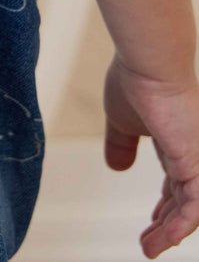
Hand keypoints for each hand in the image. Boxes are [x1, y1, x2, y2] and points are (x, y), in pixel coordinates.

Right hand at [103, 52, 198, 256]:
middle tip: (149, 243)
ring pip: (191, 209)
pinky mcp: (195, 163)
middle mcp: (191, 152)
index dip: (166, 207)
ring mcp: (196, 158)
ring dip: (170, 232)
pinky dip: (181, 226)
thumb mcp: (121, 120)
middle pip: (184, 200)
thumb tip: (115, 167)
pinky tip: (167, 239)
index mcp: (175, 141)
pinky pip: (195, 207)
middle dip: (167, 225)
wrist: (148, 63)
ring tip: (151, 247)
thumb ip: (120, 144)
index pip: (177, 184)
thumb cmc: (135, 80)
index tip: (151, 223)